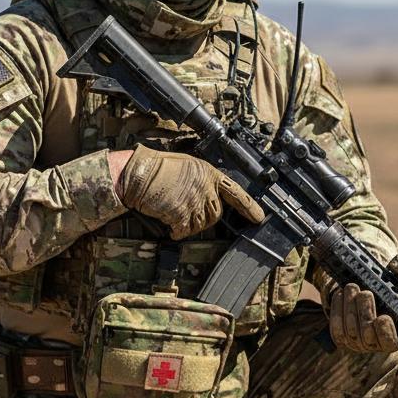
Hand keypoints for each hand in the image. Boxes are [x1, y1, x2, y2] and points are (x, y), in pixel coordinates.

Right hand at [115, 145, 263, 239]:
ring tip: (175, 216)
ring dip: (189, 226)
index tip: (258, 217)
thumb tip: (207, 195)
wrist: (139, 173)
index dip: (249, 206)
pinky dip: (177, 232)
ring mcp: (194, 201)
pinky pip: (184, 230)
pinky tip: (169, 226)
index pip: (235, 192)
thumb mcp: (187, 166)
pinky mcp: (181, 214)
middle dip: (204, 219)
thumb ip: (201, 180)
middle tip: (188, 216)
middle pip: (216, 214)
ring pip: (201, 225)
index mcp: (209, 173)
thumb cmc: (157, 167)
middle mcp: (205, 187)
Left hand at [329, 283, 397, 352]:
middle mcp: (374, 346)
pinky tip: (340, 294)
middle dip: (365, 312)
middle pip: (367, 335)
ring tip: (352, 287)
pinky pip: (336, 328)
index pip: (389, 342)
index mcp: (393, 339)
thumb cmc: (390, 297)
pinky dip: (337, 310)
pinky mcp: (341, 338)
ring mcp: (356, 343)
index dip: (385, 332)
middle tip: (365, 293)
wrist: (366, 299)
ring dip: (350, 306)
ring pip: (350, 330)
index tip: (384, 317)